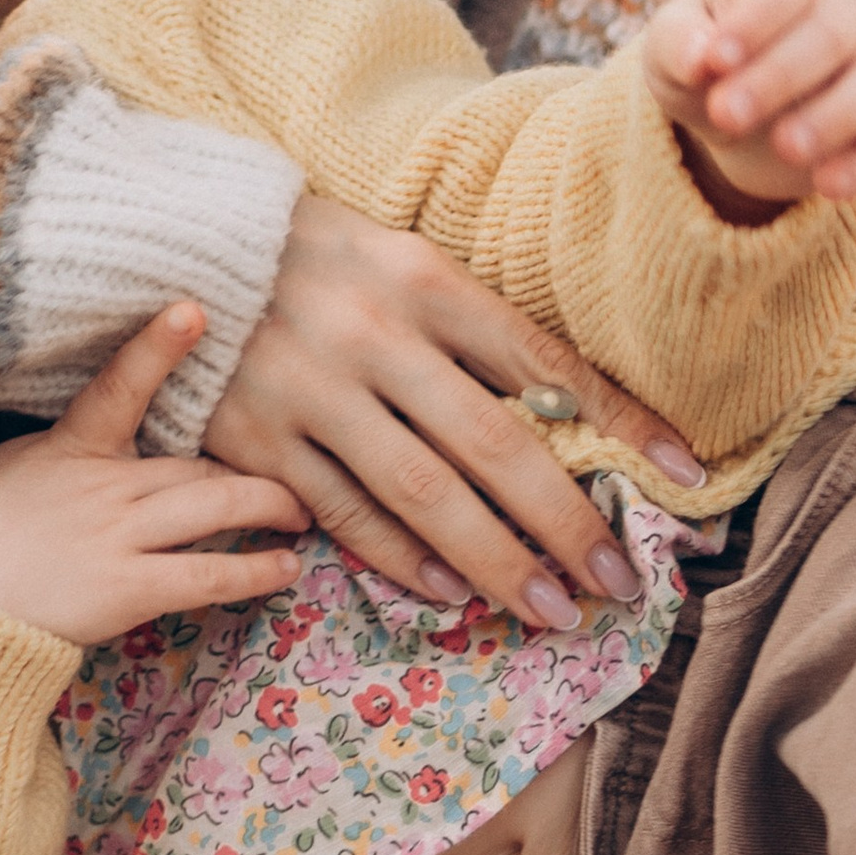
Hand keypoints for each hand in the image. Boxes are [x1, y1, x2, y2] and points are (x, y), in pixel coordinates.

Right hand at [0, 303, 307, 643]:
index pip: (118, 386)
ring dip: (270, 506)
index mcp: (67, 446)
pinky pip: (207, 576)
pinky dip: (253, 571)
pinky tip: (286, 568)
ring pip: (217, 508)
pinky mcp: (128, 590)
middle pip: (199, 463)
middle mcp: (105, 486)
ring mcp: (119, 538)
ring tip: (302, 510)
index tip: (195, 310)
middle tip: (292, 464)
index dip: (157, 348)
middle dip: (252, 465)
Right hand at [201, 194, 702, 633]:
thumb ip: (470, 332)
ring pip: (424, 495)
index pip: (545, 362)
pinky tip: (447, 593)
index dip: (622, 422)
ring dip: (497, 562)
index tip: (687, 474)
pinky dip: (401, 559)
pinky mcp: (254, 439)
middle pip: (494, 445)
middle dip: (567, 523)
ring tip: (551, 610)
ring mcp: (310, 391)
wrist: (167, 243)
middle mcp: (373, 335)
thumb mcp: (397, 260)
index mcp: (423, 277)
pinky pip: (343, 514)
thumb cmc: (310, 257)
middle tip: (620, 582)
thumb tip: (566, 417)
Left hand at [640, 0, 855, 217]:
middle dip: (780, 77)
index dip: (754, 19)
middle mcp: (839, 13)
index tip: (714, 61)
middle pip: (832, 34)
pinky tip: (827, 186)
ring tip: (784, 148)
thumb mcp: (669, 48)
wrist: (727, 115)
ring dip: (832, 118)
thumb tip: (700, 58)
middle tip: (725, 115)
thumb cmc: (698, 63)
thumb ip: (677, 42)